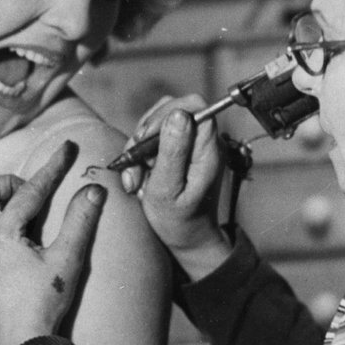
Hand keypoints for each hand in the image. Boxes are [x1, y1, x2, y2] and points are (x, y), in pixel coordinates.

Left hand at [0, 141, 106, 344]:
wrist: (22, 341)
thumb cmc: (43, 303)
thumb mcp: (68, 259)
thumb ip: (80, 220)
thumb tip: (94, 190)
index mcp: (2, 233)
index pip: (29, 191)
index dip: (51, 168)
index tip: (67, 149)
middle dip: (9, 185)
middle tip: (36, 195)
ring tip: (26, 212)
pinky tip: (17, 235)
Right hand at [121, 96, 231, 279]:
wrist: (186, 238)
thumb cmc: (178, 220)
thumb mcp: (168, 189)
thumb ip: (173, 151)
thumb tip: (178, 114)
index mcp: (208, 149)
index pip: (194, 106)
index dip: (166, 115)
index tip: (146, 140)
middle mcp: (204, 142)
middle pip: (172, 110)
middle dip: (146, 134)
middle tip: (136, 164)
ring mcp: (192, 144)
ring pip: (159, 122)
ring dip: (140, 146)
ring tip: (137, 176)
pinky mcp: (180, 150)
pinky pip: (155, 137)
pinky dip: (141, 153)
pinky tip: (140, 175)